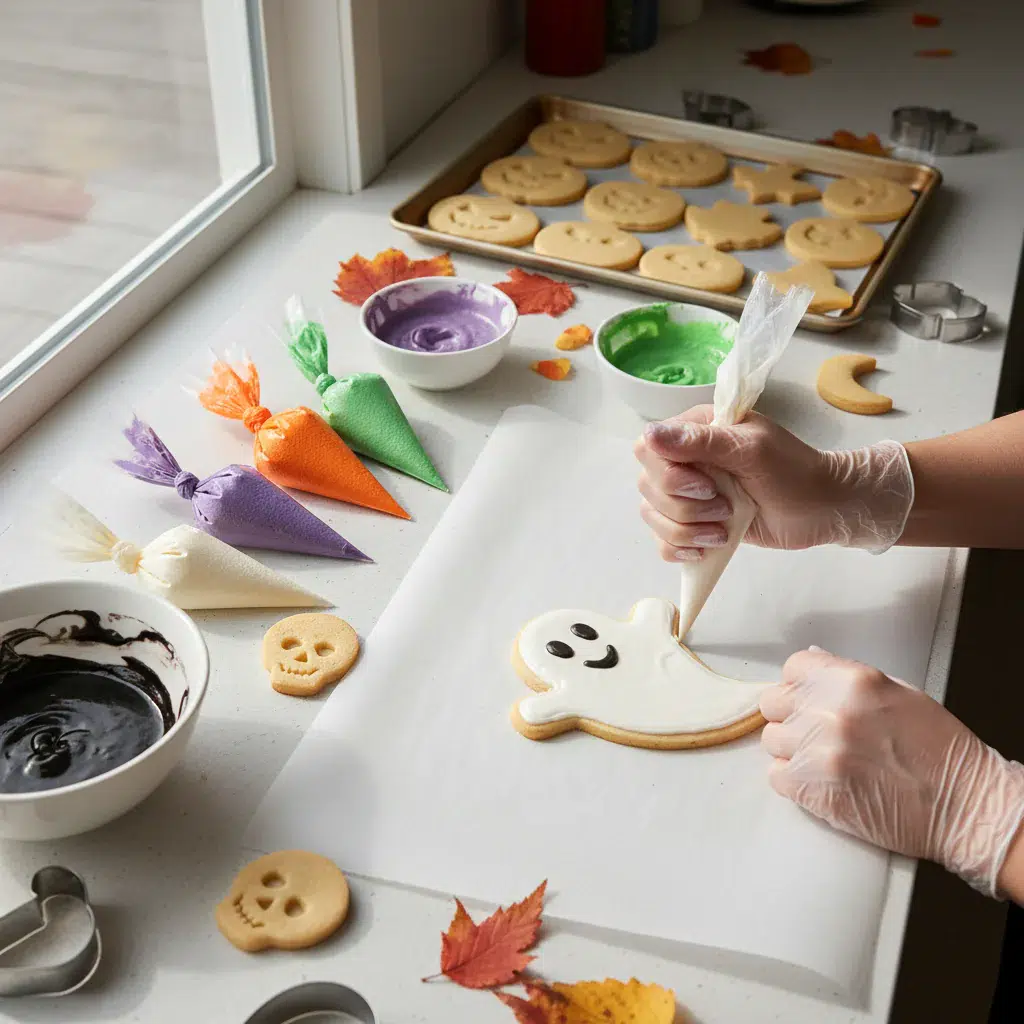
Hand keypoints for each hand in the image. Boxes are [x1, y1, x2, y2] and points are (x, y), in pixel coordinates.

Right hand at [634, 406, 912, 560]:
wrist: (822, 509)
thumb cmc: (793, 472)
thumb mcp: (752, 449)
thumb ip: (701, 442)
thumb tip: (649, 433)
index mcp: (695, 431)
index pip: (647, 449)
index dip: (668, 474)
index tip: (706, 486)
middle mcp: (685, 461)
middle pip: (648, 486)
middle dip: (684, 507)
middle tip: (725, 508)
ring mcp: (687, 495)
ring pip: (652, 516)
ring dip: (686, 531)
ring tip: (723, 531)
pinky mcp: (694, 525)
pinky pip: (663, 541)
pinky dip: (680, 549)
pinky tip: (707, 548)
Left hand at [761, 648, 1023, 895]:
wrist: (965, 806)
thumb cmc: (939, 752)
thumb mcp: (898, 693)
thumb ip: (847, 678)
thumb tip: (813, 665)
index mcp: (852, 680)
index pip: (793, 668)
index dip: (800, 685)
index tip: (808, 699)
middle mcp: (829, 710)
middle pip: (773, 703)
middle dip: (791, 716)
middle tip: (817, 732)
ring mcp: (817, 750)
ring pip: (772, 740)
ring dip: (792, 750)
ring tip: (826, 761)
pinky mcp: (811, 789)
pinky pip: (776, 777)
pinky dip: (794, 782)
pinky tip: (823, 782)